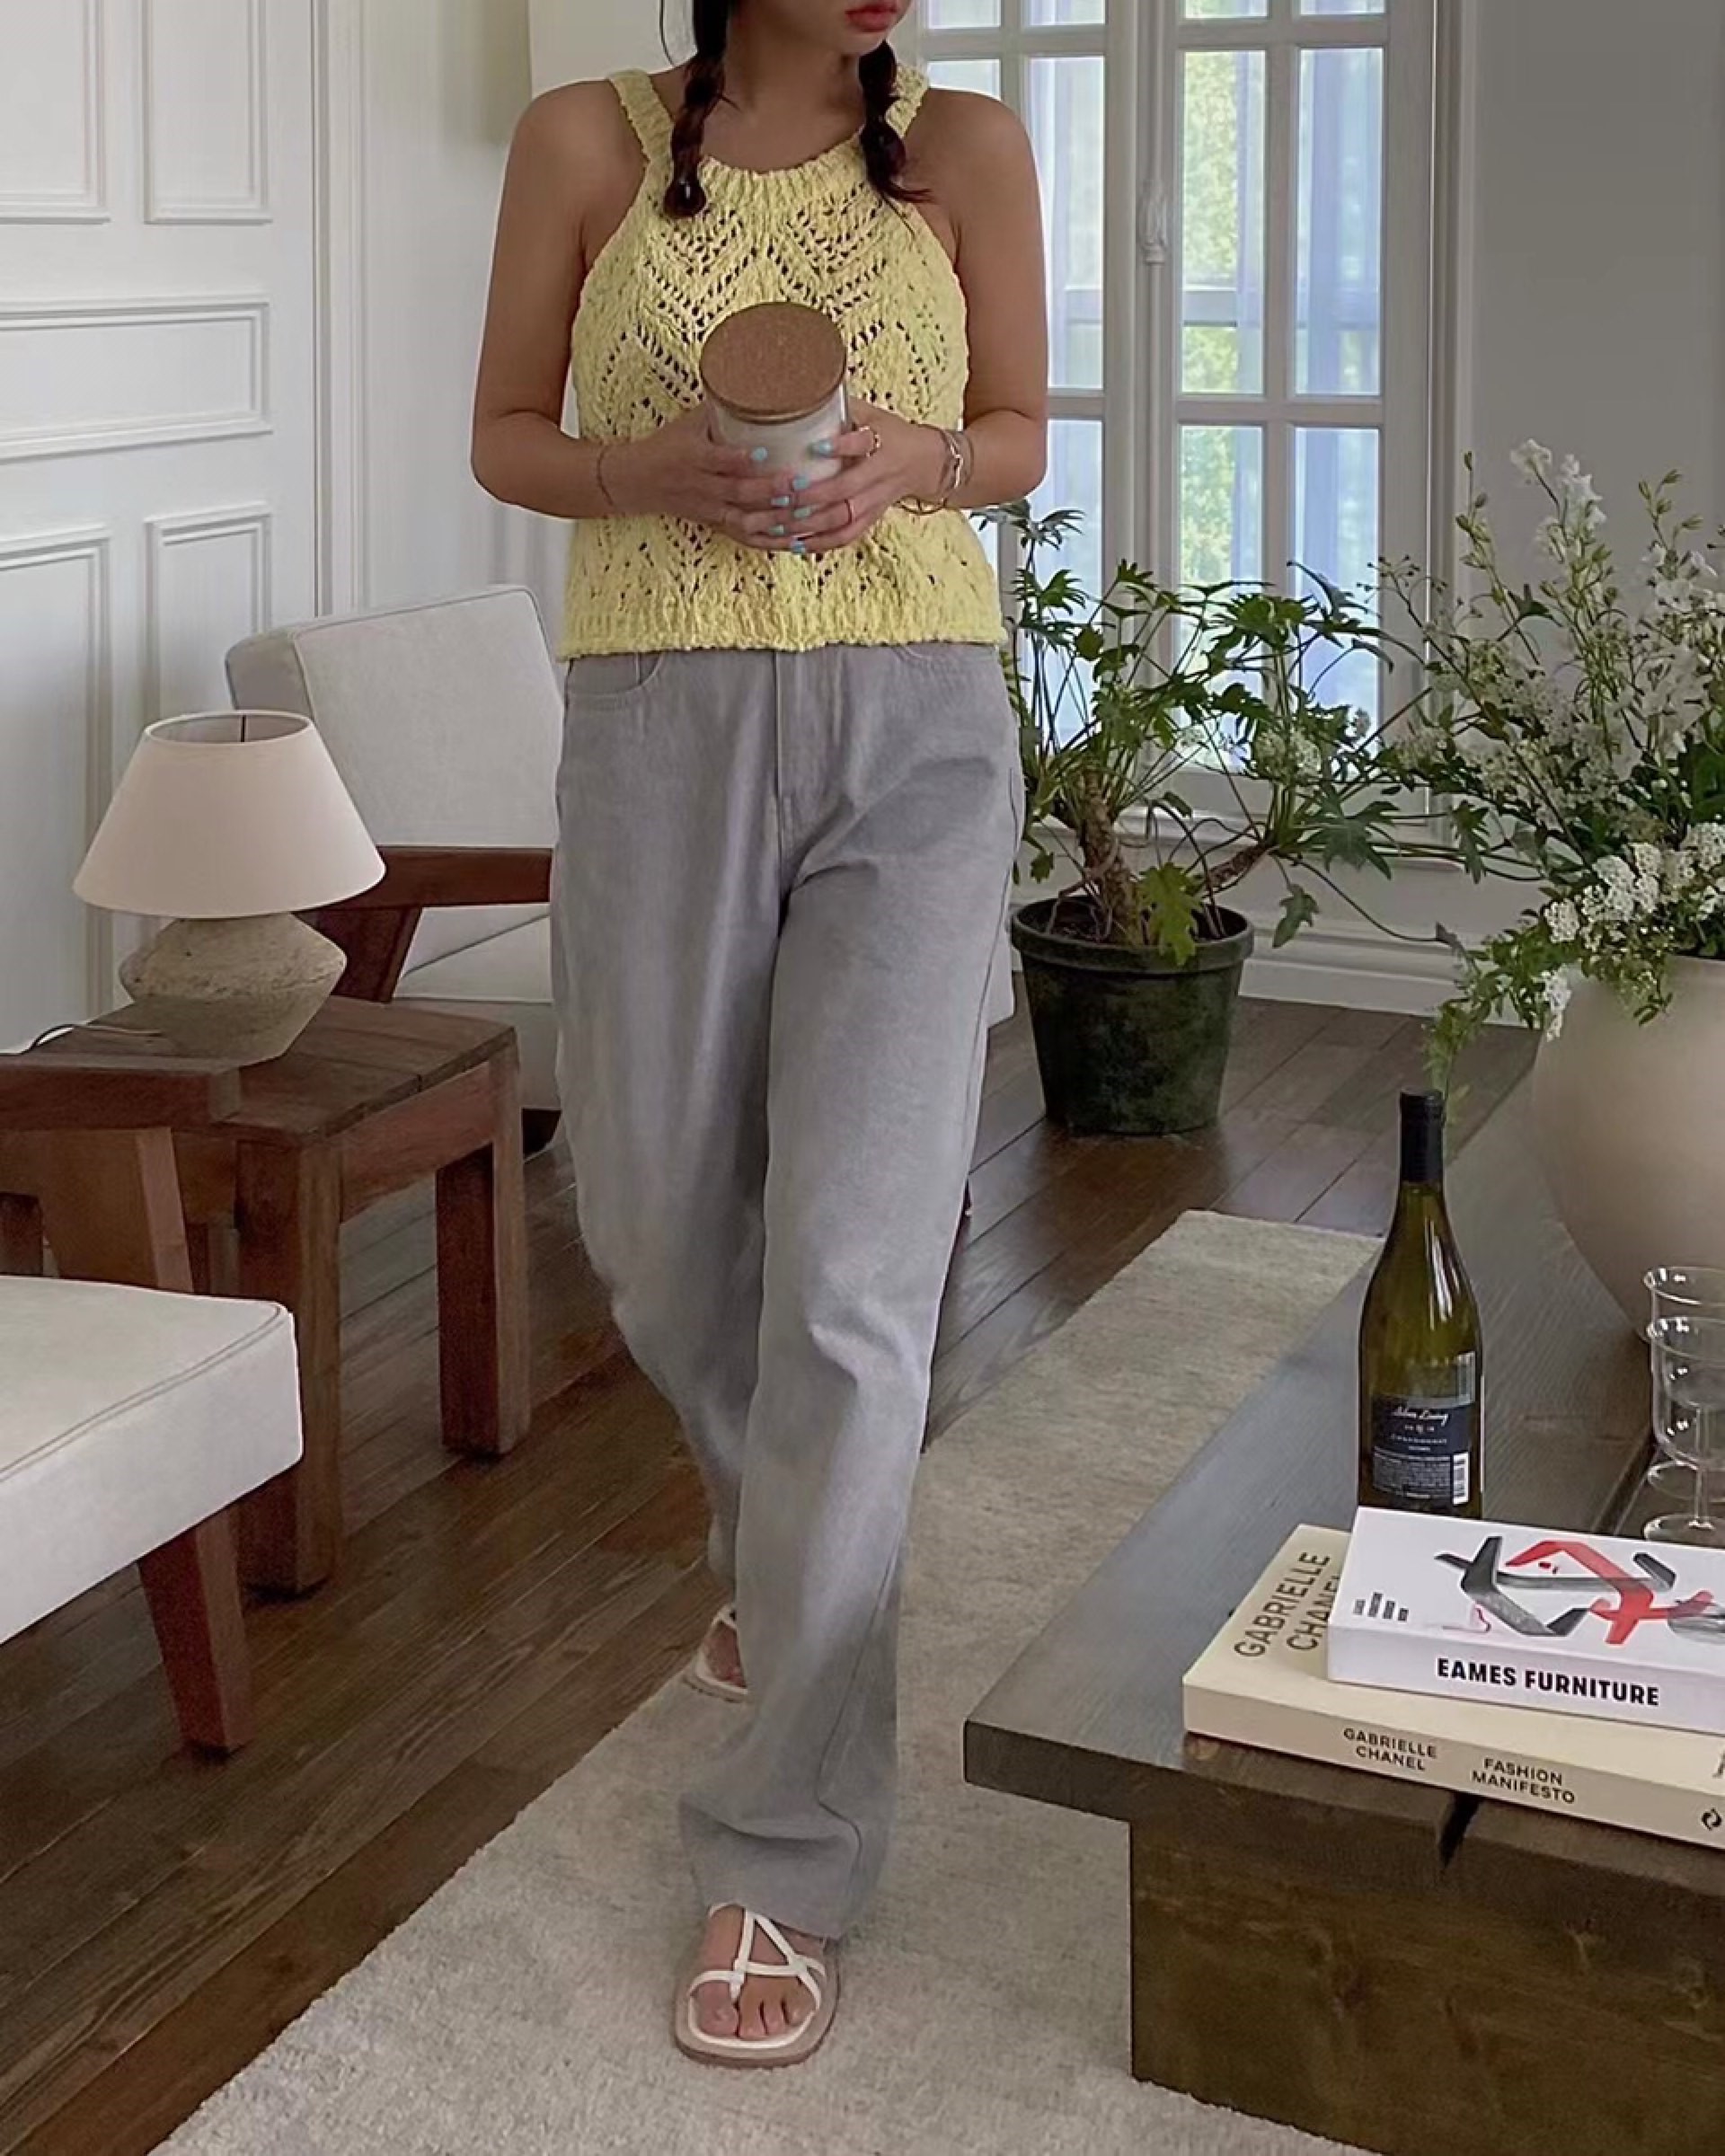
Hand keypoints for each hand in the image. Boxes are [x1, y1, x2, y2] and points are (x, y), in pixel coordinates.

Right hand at [603, 408, 792, 542]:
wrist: (635, 481)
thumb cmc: (666, 446)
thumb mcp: (688, 424)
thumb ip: (721, 409)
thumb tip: (758, 383)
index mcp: (691, 457)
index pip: (718, 459)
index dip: (740, 458)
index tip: (764, 453)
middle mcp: (700, 486)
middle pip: (737, 492)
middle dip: (769, 490)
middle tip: (799, 484)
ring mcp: (708, 510)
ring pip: (743, 520)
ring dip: (774, 520)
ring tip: (803, 514)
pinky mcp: (715, 525)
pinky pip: (744, 538)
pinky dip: (769, 542)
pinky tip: (794, 541)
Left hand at [731, 402, 949, 555]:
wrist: (925, 463)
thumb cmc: (890, 433)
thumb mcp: (871, 413)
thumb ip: (838, 406)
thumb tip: (795, 385)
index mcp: (882, 443)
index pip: (863, 444)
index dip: (841, 448)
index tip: (815, 448)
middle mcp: (881, 476)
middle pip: (847, 492)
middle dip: (812, 496)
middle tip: (780, 494)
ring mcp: (876, 502)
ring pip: (842, 520)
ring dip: (808, 524)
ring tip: (777, 521)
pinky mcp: (870, 520)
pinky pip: (844, 537)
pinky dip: (818, 543)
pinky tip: (792, 542)